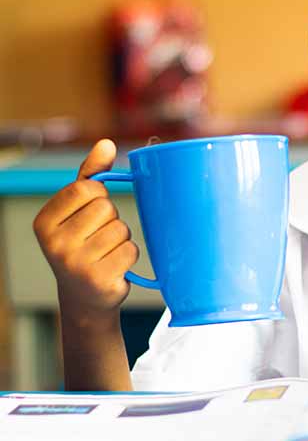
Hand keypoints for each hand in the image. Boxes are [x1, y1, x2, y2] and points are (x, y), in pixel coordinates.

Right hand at [33, 139, 138, 316]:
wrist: (85, 297)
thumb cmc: (84, 242)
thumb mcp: (79, 209)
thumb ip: (91, 174)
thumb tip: (106, 143)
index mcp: (44, 222)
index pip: (88, 188)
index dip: (99, 196)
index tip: (90, 213)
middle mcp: (54, 244)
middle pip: (106, 208)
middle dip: (111, 219)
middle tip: (98, 238)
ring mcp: (75, 264)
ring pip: (121, 229)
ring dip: (121, 238)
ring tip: (106, 253)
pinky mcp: (98, 280)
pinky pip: (131, 250)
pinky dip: (129, 255)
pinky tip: (114, 267)